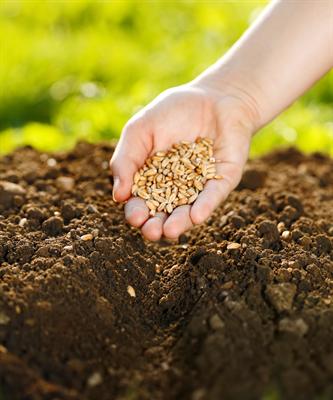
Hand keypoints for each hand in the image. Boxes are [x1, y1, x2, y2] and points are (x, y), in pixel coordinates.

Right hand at [110, 82, 259, 240]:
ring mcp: (201, 186)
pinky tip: (197, 215)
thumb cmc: (172, 112)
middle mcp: (177, 188)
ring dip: (180, 222)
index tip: (135, 217)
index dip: (137, 211)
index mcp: (153, 179)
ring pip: (189, 209)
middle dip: (157, 225)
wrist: (213, 96)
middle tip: (151, 232)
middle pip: (164, 212)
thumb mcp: (139, 130)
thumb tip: (118, 197)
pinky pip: (214, 194)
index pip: (142, 201)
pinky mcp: (223, 179)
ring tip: (170, 231)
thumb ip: (125, 160)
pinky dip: (205, 204)